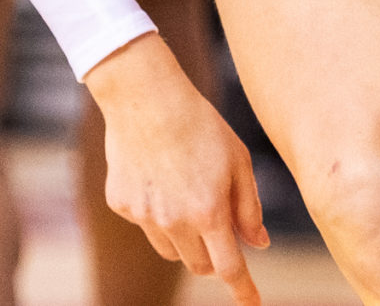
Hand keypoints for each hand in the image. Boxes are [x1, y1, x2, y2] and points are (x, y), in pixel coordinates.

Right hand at [86, 35, 268, 303]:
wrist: (145, 94)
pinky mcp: (121, 203)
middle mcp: (174, 221)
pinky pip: (144, 223)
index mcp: (209, 213)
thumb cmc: (199, 123)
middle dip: (213, 255)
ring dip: (184, 237)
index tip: (252, 303)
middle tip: (217, 225)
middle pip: (199, 264)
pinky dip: (155, 212)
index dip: (243, 289)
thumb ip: (249, 207)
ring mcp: (143, 215)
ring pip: (171, 249)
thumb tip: (258, 243)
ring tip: (185, 190)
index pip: (229, 269)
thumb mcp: (238, 160)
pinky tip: (157, 174)